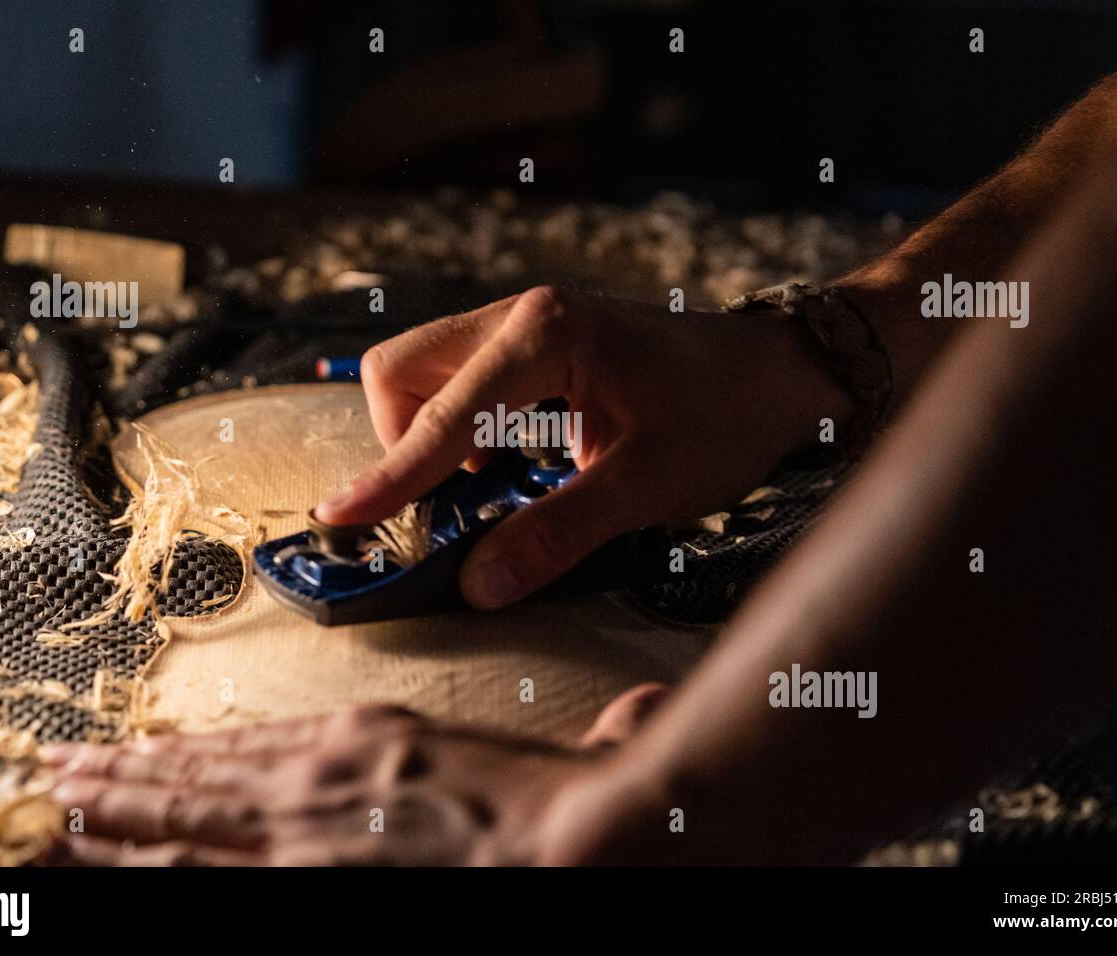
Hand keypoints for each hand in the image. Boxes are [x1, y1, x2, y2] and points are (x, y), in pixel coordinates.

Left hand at [41, 685, 667, 865]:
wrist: (569, 841)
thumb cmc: (558, 803)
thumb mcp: (561, 755)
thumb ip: (586, 734)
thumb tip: (637, 715)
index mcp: (367, 738)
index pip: (251, 745)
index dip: (188, 751)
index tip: (143, 751)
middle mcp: (318, 774)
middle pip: (198, 777)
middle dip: (123, 778)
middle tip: (59, 773)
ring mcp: (303, 827)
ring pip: (180, 819)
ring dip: (112, 813)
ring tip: (56, 807)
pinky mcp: (306, 871)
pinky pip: (204, 865)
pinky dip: (145, 853)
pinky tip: (102, 849)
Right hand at [315, 287, 851, 607]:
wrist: (778, 373)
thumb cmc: (724, 416)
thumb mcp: (644, 485)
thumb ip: (556, 533)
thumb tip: (479, 586)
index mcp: (547, 335)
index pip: (443, 417)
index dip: (389, 476)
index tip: (338, 518)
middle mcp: (523, 313)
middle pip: (405, 369)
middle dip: (402, 441)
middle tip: (446, 505)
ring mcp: (526, 321)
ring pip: (424, 369)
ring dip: (429, 432)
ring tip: (483, 487)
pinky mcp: (534, 341)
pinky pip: (459, 377)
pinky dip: (458, 425)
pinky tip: (504, 464)